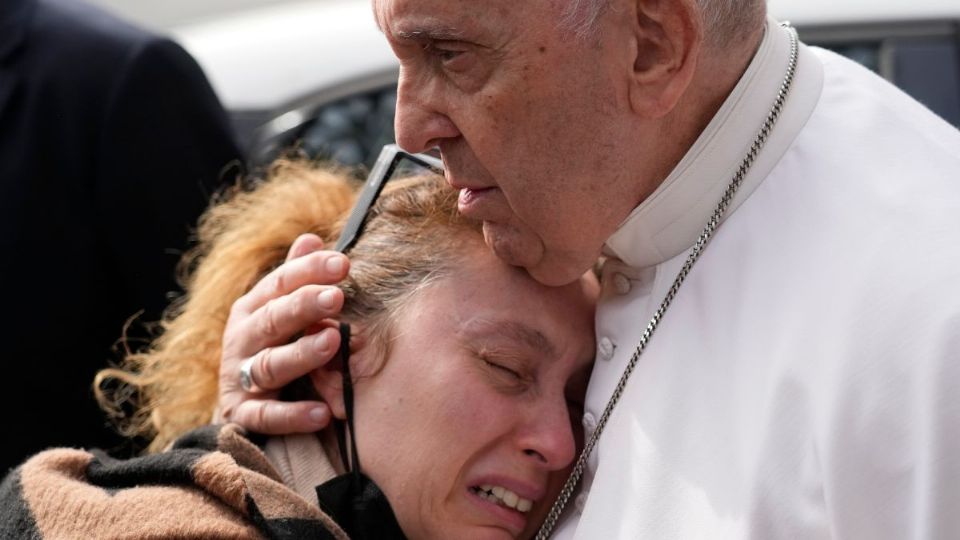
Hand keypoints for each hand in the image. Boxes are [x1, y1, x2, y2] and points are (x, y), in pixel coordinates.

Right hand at [218, 234, 348, 433]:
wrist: (239, 407)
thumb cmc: (272, 346)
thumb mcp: (280, 311)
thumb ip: (296, 278)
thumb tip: (312, 238)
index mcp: (253, 309)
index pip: (280, 284)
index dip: (308, 271)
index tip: (343, 263)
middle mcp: (243, 339)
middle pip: (273, 319)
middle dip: (304, 306)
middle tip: (336, 296)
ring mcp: (241, 378)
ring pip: (270, 365)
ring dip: (302, 354)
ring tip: (333, 342)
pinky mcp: (244, 416)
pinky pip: (267, 416)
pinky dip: (293, 415)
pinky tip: (322, 413)